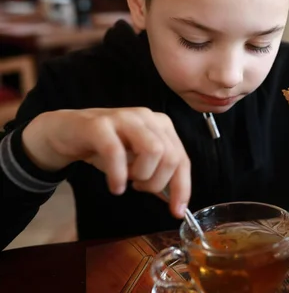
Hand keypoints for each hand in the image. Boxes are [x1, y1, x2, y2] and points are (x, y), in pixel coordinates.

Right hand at [22, 108, 190, 217]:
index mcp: (162, 125)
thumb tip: (176, 201)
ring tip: (127, 181)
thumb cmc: (104, 147)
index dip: (182, 188)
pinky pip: (116, 152)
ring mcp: (124, 118)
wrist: (64, 131)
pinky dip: (118, 175)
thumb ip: (156, 175)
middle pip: (171, 156)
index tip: (177, 211)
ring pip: (153, 150)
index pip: (182, 159)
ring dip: (142, 175)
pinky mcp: (99, 125)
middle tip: (139, 187)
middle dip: (158, 182)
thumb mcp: (135, 161)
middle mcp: (147, 118)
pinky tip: (115, 186)